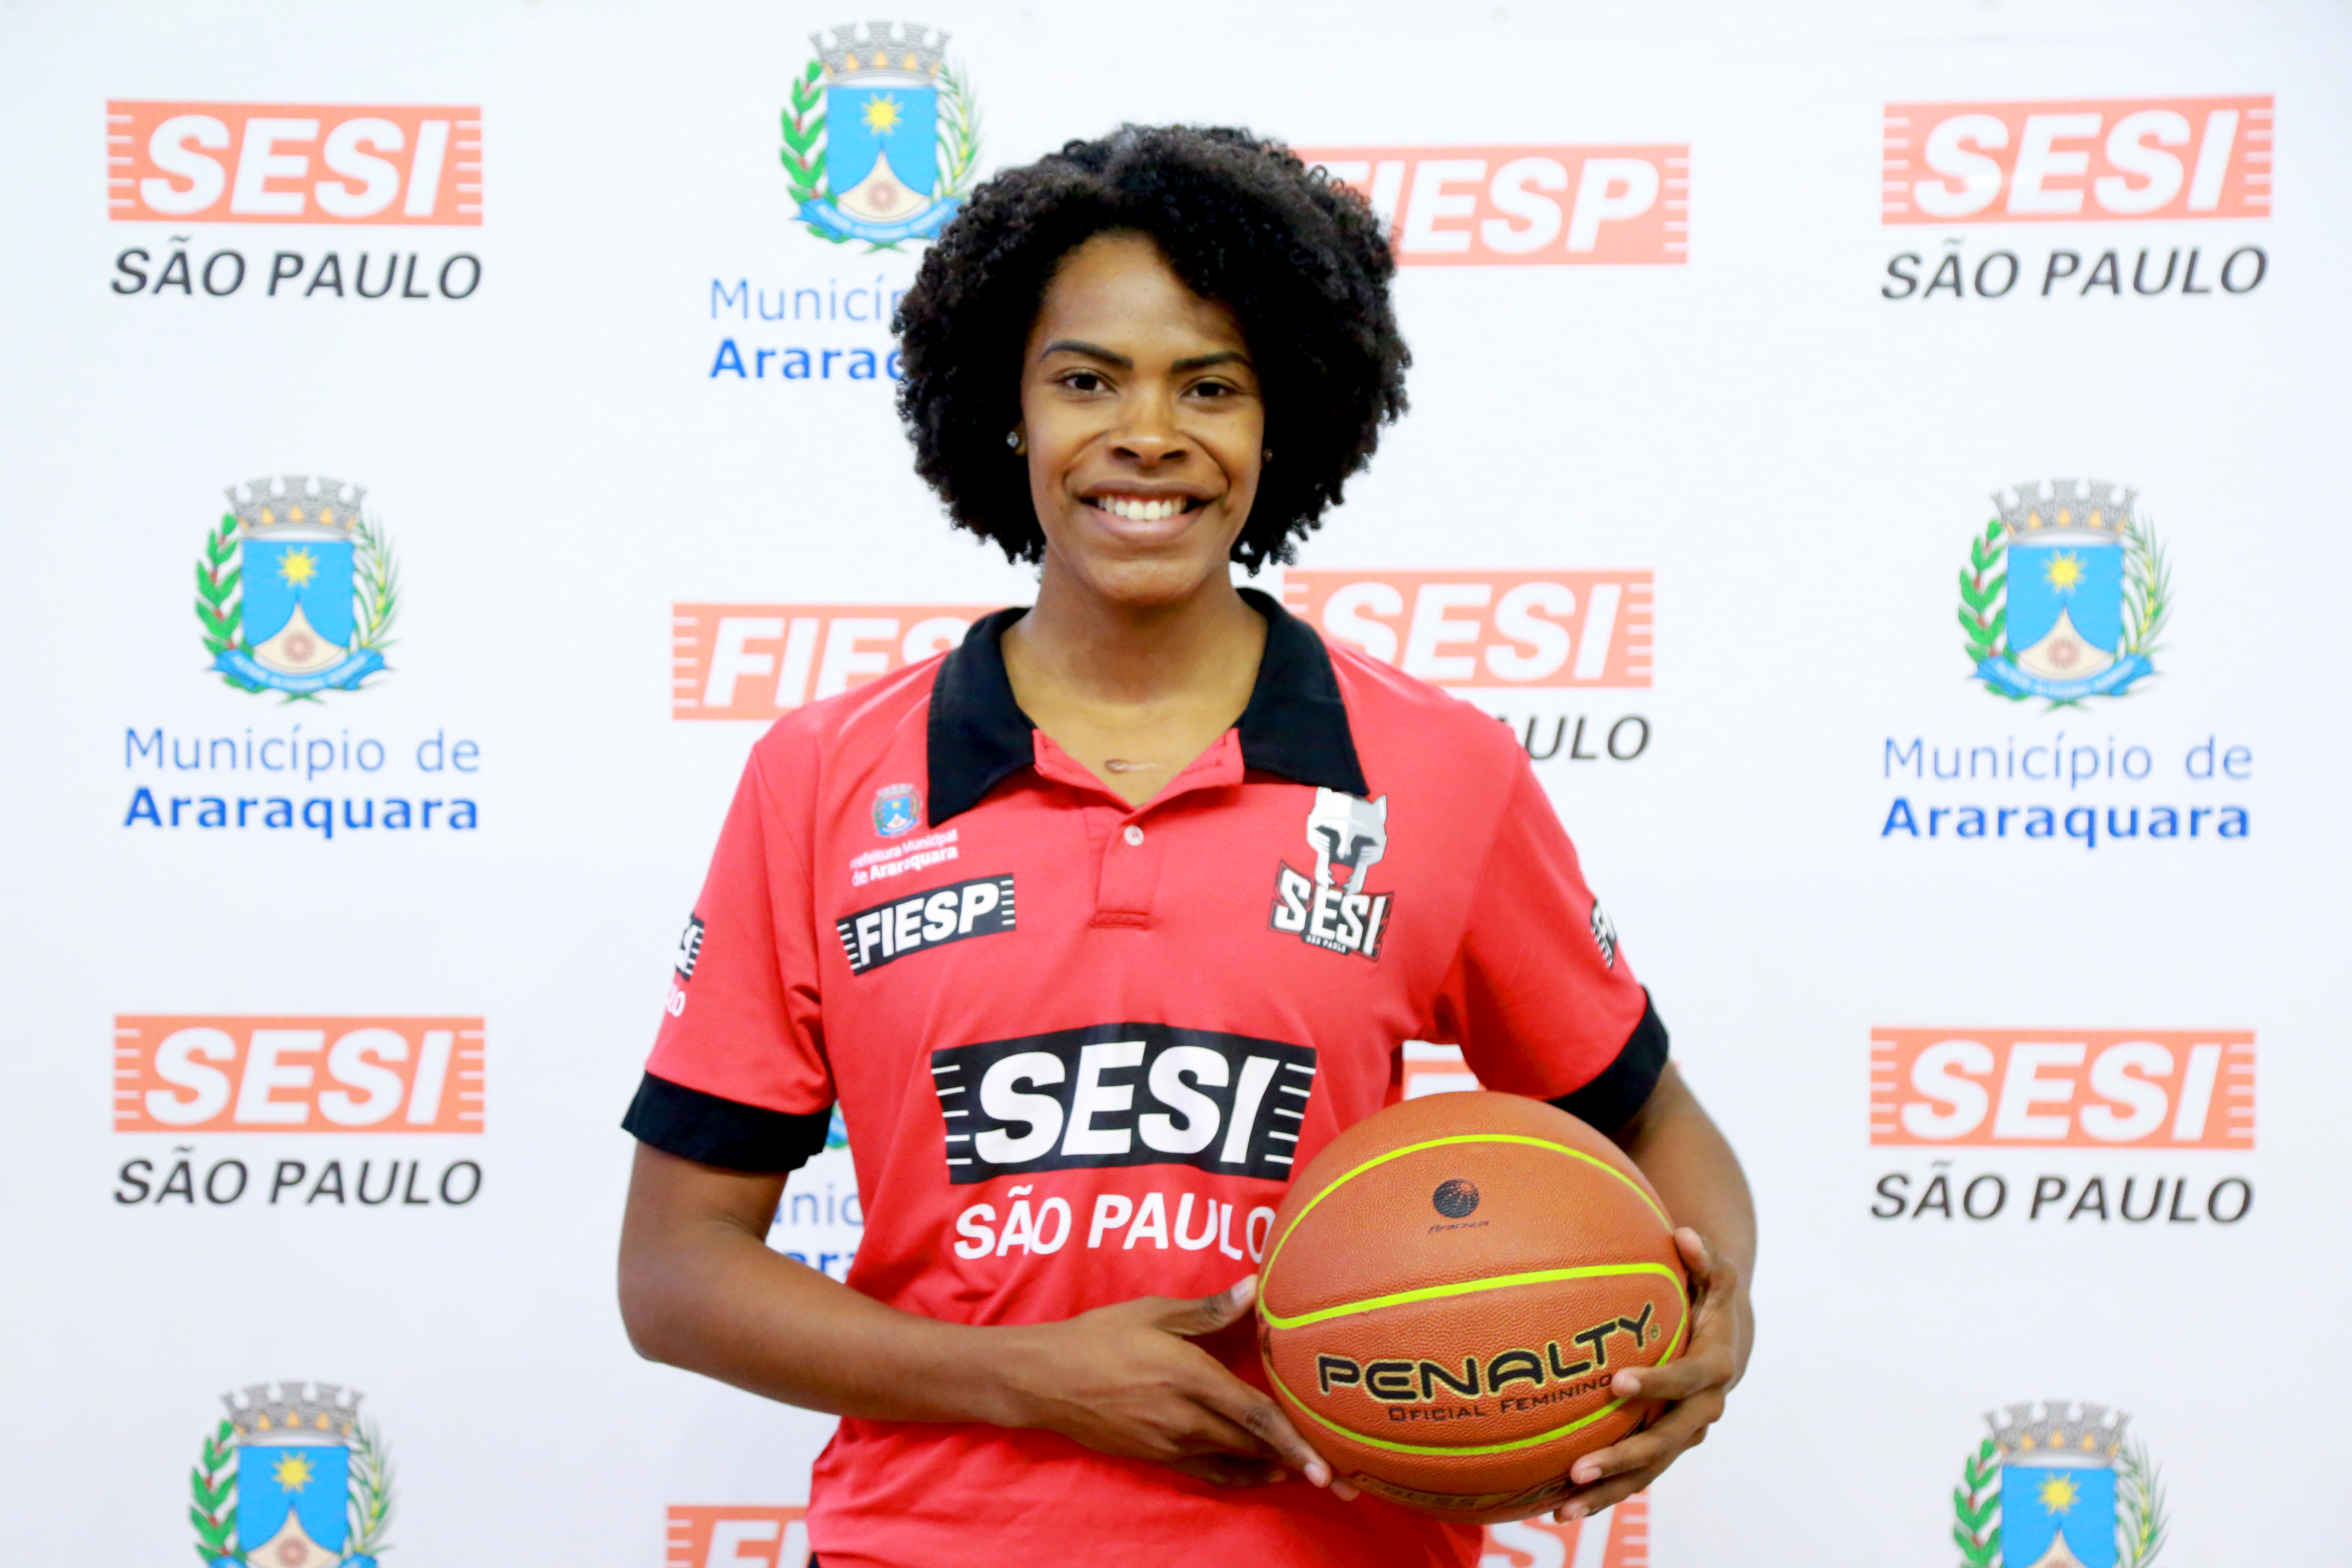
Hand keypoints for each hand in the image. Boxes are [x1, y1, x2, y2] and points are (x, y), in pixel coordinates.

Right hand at [996, 1275, 1358, 1496]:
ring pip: (1237, 1462)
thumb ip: (1208, 1310)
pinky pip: (1211, 1473)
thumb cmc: (1099, 1337)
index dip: (1295, 1442)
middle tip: (1347, 1481)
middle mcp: (1185, 1420)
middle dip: (1302, 1465)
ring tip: (1318, 1477)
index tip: (1327, 1466)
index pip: (1255, 1416)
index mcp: (1190, 1379)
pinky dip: (1243, 1476)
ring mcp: (1171, 1444)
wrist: (1044, 1380)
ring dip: (1278, 1470)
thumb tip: (1256, 1287)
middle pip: (1255, 1447)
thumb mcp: (1152, 1312)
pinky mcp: (1159, 1457)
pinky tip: (1265, 1473)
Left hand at [1547, 1227, 1747, 1522]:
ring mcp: (1683, 1436)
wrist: (1727, 1342)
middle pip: (1664, 1443)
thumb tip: (1684, 1234)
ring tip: (1562, 1511)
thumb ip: (1705, 1259)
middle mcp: (1703, 1411)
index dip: (1657, 1382)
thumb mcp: (1715, 1277)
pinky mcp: (1664, 1449)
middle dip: (1623, 1459)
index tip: (1618, 1382)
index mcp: (1715, 1369)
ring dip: (1608, 1493)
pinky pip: (1636, 1477)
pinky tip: (1561, 1509)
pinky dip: (1606, 1495)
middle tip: (1579, 1468)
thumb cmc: (1710, 1300)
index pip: (1686, 1380)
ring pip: (1648, 1472)